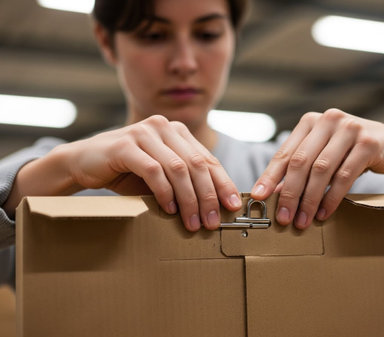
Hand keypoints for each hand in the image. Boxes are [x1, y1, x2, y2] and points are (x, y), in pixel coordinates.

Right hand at [54, 115, 241, 230]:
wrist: (84, 162)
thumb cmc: (126, 171)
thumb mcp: (161, 175)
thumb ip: (183, 181)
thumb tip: (213, 206)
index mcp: (177, 131)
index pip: (207, 159)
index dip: (223, 183)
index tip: (232, 206)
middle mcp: (164, 127)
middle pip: (196, 164)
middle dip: (208, 196)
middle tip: (212, 221)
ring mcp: (144, 132)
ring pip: (178, 168)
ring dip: (188, 199)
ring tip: (192, 222)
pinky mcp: (126, 145)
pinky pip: (153, 171)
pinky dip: (164, 192)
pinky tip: (169, 210)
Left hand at [250, 108, 383, 228]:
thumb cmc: (349, 152)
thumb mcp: (322, 155)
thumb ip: (299, 170)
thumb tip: (273, 196)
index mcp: (310, 122)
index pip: (285, 153)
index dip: (269, 177)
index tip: (258, 197)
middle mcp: (327, 120)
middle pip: (300, 162)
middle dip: (289, 193)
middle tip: (283, 217)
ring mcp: (349, 128)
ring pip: (321, 170)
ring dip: (310, 200)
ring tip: (303, 220)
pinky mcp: (368, 143)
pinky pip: (344, 176)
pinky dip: (331, 198)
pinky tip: (323, 213)